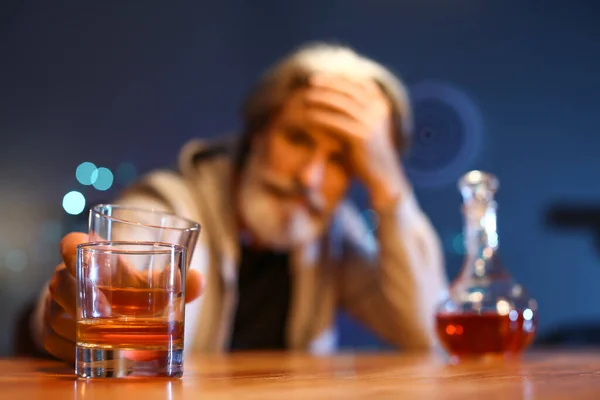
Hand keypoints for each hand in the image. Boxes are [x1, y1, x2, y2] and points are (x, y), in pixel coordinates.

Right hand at [43, 232, 204, 362]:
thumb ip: (172, 280)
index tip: (82, 249)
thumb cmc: (126, 289)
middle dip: (84, 299)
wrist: (100, 312)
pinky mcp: (48, 333)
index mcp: (87, 258)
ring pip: (57, 316)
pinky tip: (98, 354)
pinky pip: (55, 343)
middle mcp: (64, 280)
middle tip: (112, 314)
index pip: (70, 244)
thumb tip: (199, 280)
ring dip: (81, 329)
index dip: (71, 246)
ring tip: (111, 338)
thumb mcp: (146, 283)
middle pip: (62, 284)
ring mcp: (52, 307)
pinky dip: (75, 351)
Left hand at [304, 74, 410, 208]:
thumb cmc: (370, 154)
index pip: (360, 82)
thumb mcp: (366, 128)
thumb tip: (337, 94)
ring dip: (322, 96)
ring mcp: (371, 122)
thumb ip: (357, 111)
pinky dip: (319, 116)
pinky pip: (335, 121)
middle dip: (329, 82)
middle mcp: (378, 110)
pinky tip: (307, 115)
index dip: (340, 77)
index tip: (324, 76)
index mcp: (382, 105)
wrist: (383, 178)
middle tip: (310, 80)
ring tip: (306, 95)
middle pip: (349, 88)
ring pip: (341, 102)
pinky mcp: (361, 136)